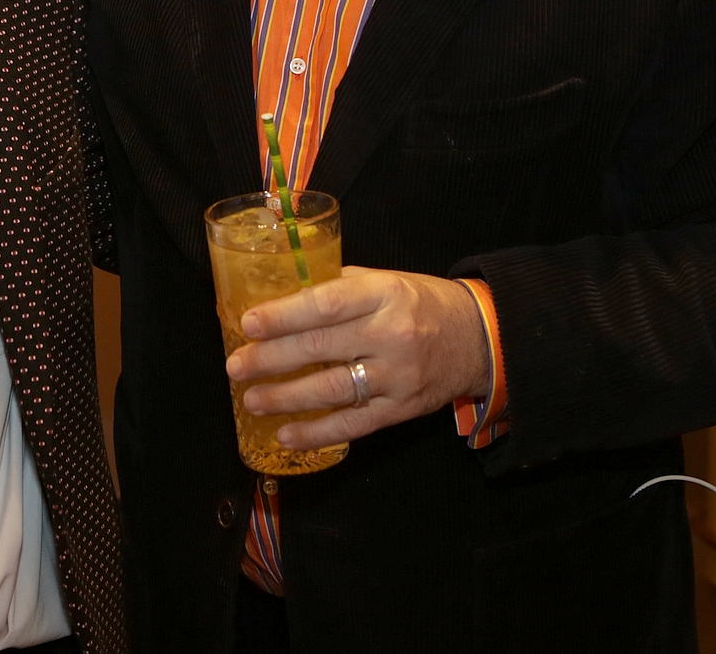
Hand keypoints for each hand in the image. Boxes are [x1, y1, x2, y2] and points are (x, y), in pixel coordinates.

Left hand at [225, 267, 489, 449]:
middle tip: (236, 365)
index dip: (284, 316)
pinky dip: (317, 432)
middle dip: (271, 359)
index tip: (249, 324)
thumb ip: (339, 288)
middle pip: (321, 348)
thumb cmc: (421, 303)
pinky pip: (354, 424)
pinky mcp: (402, 409)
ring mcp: (397, 376)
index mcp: (383, 294)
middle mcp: (390, 334)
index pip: (326, 305)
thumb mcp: (385, 280)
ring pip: (332, 390)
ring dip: (286, 398)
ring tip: (251, 399)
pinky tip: (286, 435)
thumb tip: (281, 296)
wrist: (479, 337)